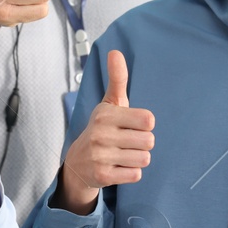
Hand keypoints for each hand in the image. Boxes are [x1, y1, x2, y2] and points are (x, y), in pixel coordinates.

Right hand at [55, 50, 154, 214]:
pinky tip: (118, 167)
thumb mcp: (109, 104)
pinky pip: (136, 175)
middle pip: (149, 141)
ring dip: (137, 159)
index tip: (131, 126)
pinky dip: (131, 172)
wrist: (77, 163)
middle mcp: (101, 134)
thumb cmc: (102, 129)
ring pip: (144, 159)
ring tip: (122, 155)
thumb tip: (115, 51)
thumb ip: (117, 79)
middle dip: (142, 144)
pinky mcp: (103, 176)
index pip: (149, 120)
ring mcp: (100, 156)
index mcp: (105, 114)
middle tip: (126, 143)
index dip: (144, 125)